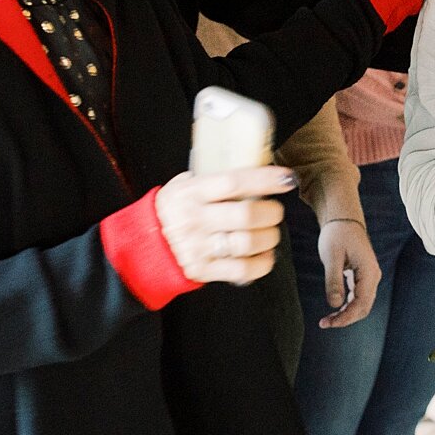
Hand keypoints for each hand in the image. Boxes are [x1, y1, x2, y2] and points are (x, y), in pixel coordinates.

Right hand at [153, 165, 292, 284]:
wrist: (147, 244)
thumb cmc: (176, 209)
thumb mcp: (185, 185)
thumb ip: (214, 177)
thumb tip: (257, 164)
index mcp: (191, 193)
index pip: (234, 183)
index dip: (265, 180)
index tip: (286, 178)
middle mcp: (195, 219)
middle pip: (247, 215)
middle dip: (272, 212)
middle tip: (275, 211)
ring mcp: (198, 247)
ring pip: (248, 243)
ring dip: (269, 237)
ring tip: (270, 232)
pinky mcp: (203, 270)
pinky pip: (242, 270)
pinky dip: (262, 262)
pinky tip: (264, 254)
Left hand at [318, 218, 379, 328]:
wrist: (343, 219)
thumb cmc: (337, 234)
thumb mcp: (331, 256)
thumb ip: (333, 280)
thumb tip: (334, 304)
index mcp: (369, 271)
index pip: (361, 303)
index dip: (346, 317)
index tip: (328, 323)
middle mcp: (373, 276)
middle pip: (364, 307)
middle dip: (346, 319)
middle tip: (324, 323)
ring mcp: (369, 277)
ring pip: (362, 304)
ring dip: (346, 314)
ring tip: (327, 320)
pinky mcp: (362, 277)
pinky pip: (358, 297)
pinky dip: (346, 306)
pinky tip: (333, 310)